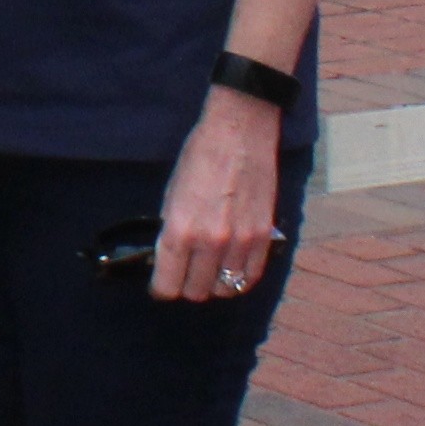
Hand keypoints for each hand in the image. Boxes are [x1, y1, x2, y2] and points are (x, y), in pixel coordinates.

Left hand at [151, 89, 284, 302]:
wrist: (240, 133)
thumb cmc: (200, 157)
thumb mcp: (171, 194)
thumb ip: (171, 230)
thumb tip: (168, 258)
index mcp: (180, 230)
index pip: (168, 284)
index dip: (161, 288)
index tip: (160, 285)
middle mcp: (210, 242)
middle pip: (196, 291)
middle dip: (185, 286)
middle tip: (183, 274)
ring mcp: (241, 241)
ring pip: (225, 288)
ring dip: (213, 284)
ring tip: (207, 271)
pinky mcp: (264, 236)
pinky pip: (251, 276)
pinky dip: (239, 279)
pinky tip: (231, 268)